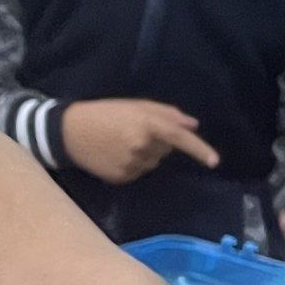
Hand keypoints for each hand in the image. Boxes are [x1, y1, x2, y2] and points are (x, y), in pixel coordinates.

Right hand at [61, 99, 219, 184]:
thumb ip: (166, 113)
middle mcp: (142, 147)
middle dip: (157, 141)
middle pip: (165, 150)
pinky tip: (114, 154)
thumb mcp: (135, 106)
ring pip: (152, 162)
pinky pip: (138, 172)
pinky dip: (131, 164)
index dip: (199, 149)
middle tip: (132, 130)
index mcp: (146, 125)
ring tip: (120, 142)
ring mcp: (131, 165)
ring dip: (144, 153)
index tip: (215, 161)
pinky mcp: (121, 178)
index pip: (180, 138)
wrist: (69, 132)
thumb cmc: (104, 113)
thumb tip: (193, 124)